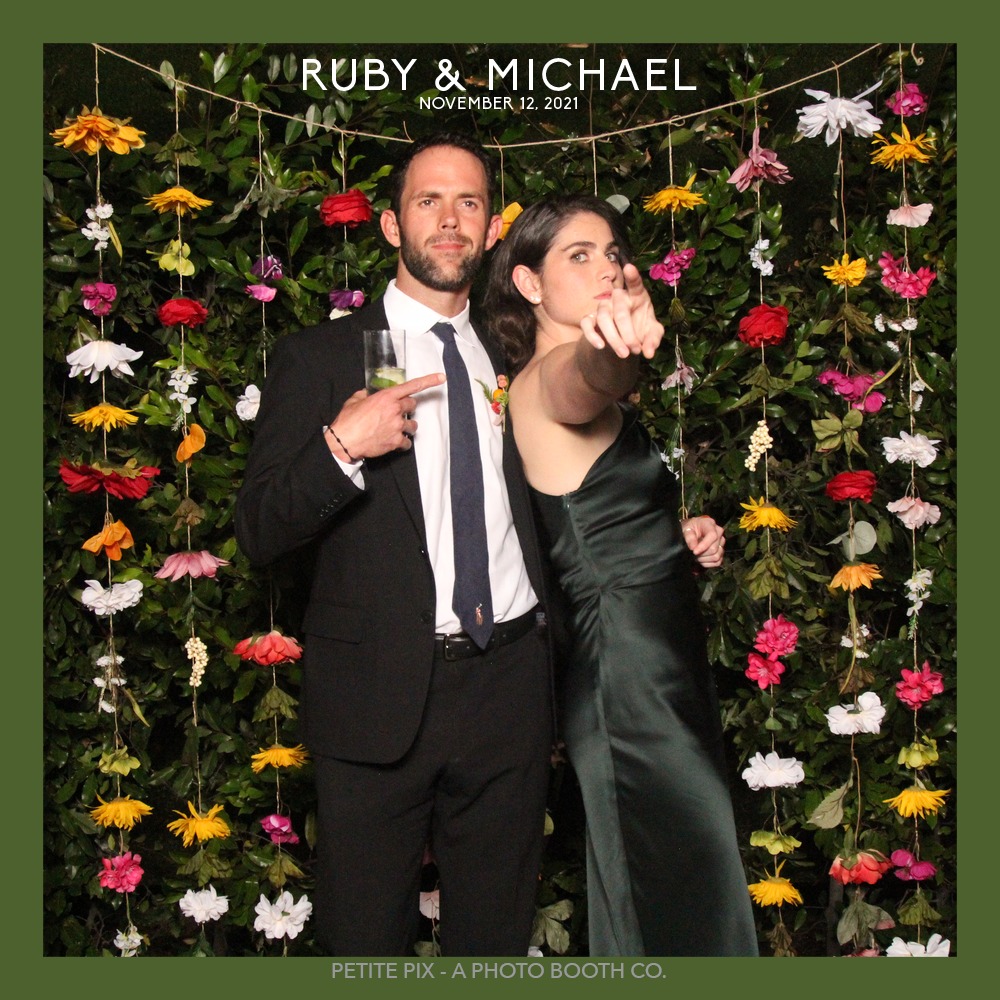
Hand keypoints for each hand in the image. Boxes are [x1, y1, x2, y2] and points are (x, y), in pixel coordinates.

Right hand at [325, 372, 444, 459]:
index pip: (412, 386)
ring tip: (394, 429)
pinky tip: (393, 442)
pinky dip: (402, 442)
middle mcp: (395, 410)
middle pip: (412, 405)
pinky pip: (407, 442)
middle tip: (396, 413)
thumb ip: (367, 394)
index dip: (428, 381)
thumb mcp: (355, 400)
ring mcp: (397, 426)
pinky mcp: (396, 441)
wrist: (345, 441)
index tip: (441, 377)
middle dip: (406, 408)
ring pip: (413, 424)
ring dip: (406, 426)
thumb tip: (370, 394)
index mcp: (386, 397)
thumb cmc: (348, 421)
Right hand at [580, 263, 664, 359]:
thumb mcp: (652, 333)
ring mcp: (603, 306)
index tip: (629, 268)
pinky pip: (586, 324)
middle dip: (628, 334)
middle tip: (635, 349)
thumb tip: (649, 352)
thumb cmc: (641, 329)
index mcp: (636, 295)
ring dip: (614, 338)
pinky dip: (592, 336)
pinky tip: (601, 346)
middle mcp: (618, 297)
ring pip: (603, 318)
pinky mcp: (591, 318)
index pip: (635, 284)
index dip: (632, 276)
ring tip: (624, 354)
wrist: (623, 338)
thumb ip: (654, 340)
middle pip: (620, 311)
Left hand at [681, 515, 725, 568]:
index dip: (704, 546)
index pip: (712, 536)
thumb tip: (693, 548)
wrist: (693, 529)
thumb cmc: (690, 528)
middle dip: (702, 554)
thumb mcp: (686, 529)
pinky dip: (708, 563)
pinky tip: (701, 559)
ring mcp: (721, 543)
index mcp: (710, 525)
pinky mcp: (721, 551)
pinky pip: (718, 562)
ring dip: (704, 559)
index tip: (694, 551)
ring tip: (696, 556)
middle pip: (714, 549)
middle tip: (693, 553)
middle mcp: (719, 533)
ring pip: (716, 556)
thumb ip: (689, 537)